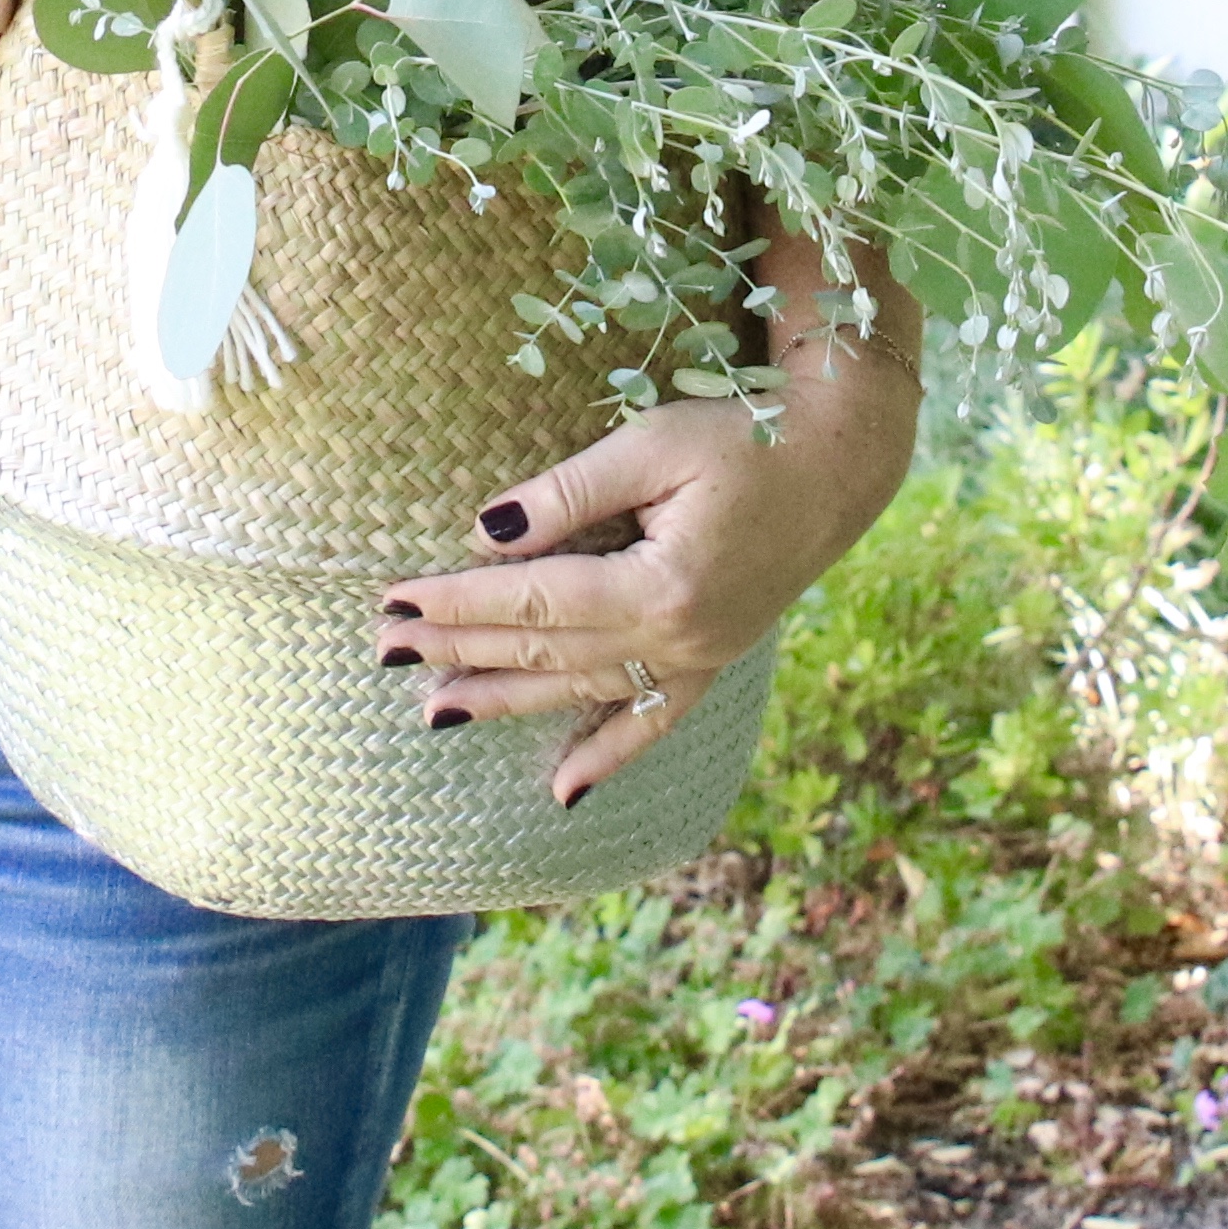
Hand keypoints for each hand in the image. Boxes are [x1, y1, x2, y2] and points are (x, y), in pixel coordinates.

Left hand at [374, 269, 921, 800]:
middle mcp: (679, 639)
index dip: (457, 600)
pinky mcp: (713, 661)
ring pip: (582, 690)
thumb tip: (484, 534)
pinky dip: (606, 756)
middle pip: (546, 648)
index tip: (395, 600)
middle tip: (386, 649)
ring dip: (506, 700)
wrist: (840, 462)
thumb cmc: (746, 436)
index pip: (533, 599)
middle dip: (460, 647)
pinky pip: (652, 722)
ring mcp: (700, 659)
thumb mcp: (650, 445)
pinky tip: (564, 792)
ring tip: (435, 710)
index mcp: (660, 585)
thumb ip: (565, 496)